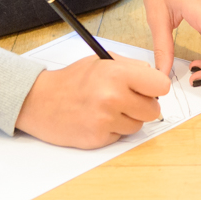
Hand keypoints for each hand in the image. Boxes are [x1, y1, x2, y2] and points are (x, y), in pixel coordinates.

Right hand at [14, 54, 169, 148]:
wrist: (40, 101)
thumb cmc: (73, 79)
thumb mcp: (103, 61)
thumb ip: (132, 68)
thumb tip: (155, 79)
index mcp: (118, 74)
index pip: (161, 86)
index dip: (155, 88)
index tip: (148, 89)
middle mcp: (114, 97)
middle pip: (153, 110)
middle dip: (143, 106)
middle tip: (127, 100)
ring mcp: (106, 120)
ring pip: (138, 126)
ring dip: (128, 119)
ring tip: (108, 109)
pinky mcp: (98, 138)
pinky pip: (121, 136)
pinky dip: (113, 129)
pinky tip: (98, 119)